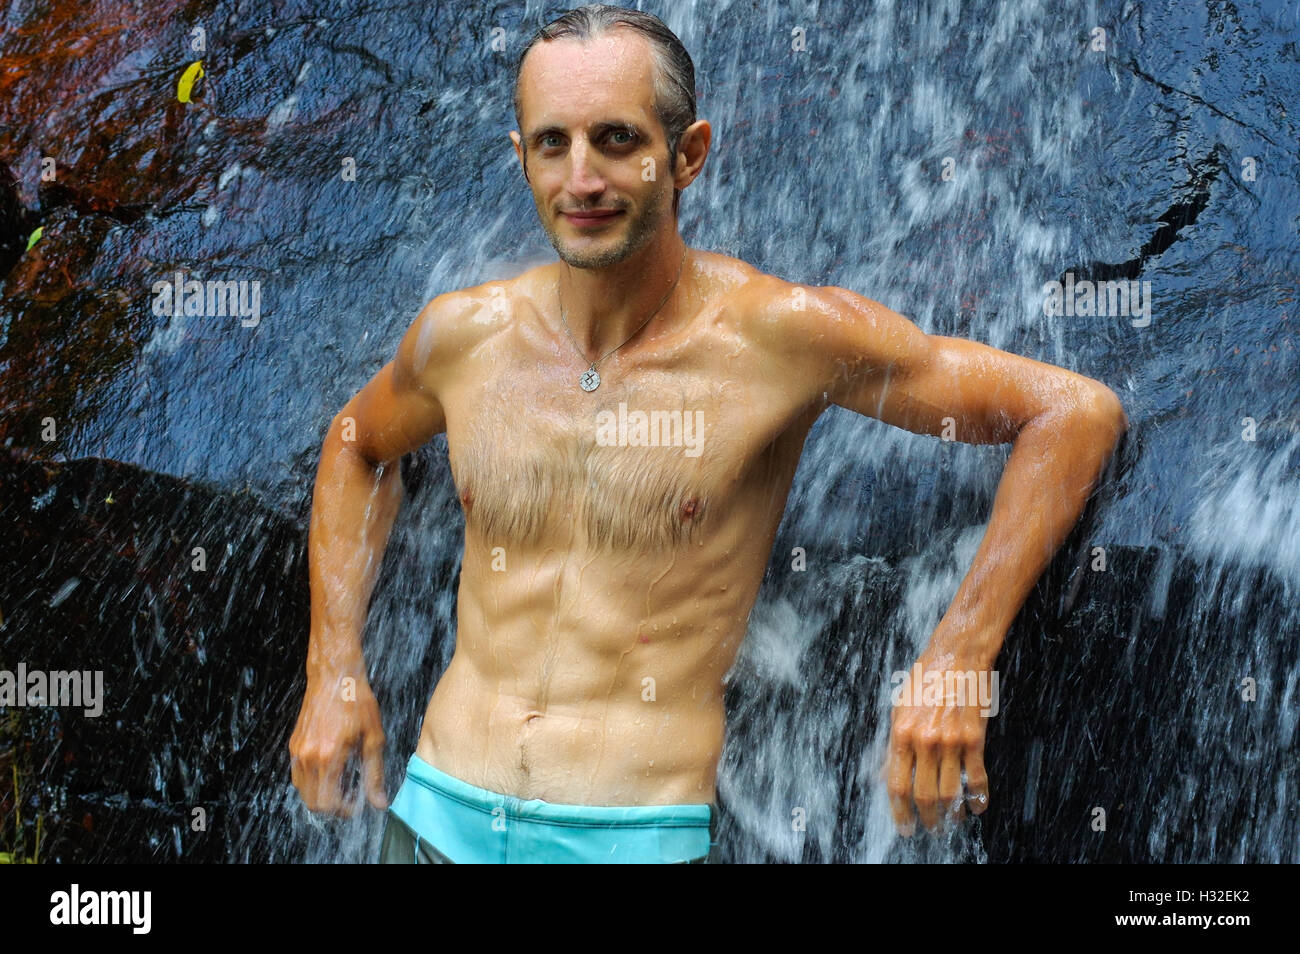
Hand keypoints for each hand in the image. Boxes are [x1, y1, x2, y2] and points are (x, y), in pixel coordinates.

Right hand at [289, 670, 387, 816]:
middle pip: (312, 803)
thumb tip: (379, 803)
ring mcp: (297, 751)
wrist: (334, 676)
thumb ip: (374, 774)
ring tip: (343, 780)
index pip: (327, 804)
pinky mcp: (293, 745)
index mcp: (328, 757)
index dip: (344, 811)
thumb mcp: (373, 738)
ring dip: (321, 794)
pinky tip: (331, 767)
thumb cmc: (357, 703)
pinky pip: (298, 775)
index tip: (357, 803)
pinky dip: (313, 780)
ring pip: (303, 791)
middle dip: (332, 806)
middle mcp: (308, 757)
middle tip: (351, 795)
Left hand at [884, 657, 992, 835]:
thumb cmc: (925, 679)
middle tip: (931, 829)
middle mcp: (924, 740)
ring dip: (951, 814)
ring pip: (950, 792)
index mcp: (901, 734)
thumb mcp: (899, 708)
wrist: (957, 655)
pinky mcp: (975, 738)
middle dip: (927, 819)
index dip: (900, 812)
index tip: (905, 827)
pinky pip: (977, 777)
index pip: (896, 785)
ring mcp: (951, 740)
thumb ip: (893, 743)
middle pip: (923, 795)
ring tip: (951, 822)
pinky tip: (977, 807)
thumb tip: (883, 775)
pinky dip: (978, 798)